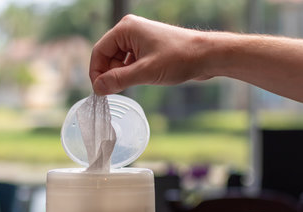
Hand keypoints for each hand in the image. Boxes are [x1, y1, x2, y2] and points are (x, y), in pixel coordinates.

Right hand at [90, 15, 210, 94]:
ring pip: (120, 61)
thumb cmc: (179, 58)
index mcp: (126, 29)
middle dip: (111, 74)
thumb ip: (118, 80)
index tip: (100, 91)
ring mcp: (141, 39)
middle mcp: (131, 30)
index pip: (99, 51)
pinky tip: (141, 81)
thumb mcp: (145, 73)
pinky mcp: (149, 48)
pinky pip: (132, 62)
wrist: (206, 56)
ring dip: (122, 75)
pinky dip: (132, 73)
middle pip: (108, 56)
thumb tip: (97, 88)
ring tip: (135, 85)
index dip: (97, 72)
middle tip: (116, 92)